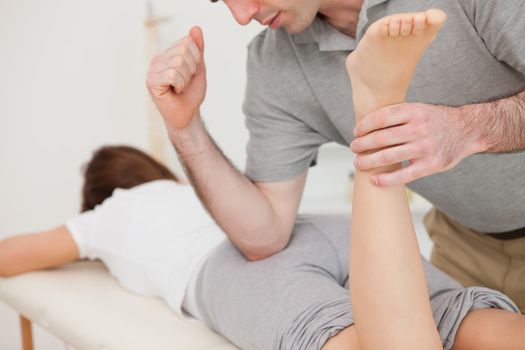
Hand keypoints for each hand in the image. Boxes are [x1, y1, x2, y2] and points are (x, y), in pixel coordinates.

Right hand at [146, 26, 205, 133]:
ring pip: (178, 63)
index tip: (191, 74)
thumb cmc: (191, 93)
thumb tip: (196, 27)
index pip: (187, 42)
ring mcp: (152, 70)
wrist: (187, 115)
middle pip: (183, 51)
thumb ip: (197, 49)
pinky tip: (174, 91)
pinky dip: (179, 85)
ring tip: (180, 88)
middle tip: (185, 83)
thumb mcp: (198, 68)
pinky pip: (172, 74)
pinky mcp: (151, 82)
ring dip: (186, 79)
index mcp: (168, 54)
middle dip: (191, 69)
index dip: (196, 60)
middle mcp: (157, 59)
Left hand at [350, 103, 483, 185]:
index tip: (356, 132)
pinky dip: (386, 179)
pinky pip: (403, 175)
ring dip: (368, 161)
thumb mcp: (419, 109)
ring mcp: (425, 147)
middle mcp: (419, 128)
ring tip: (358, 163)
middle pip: (381, 138)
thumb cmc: (435, 121)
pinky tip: (374, 180)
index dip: (364, 125)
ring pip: (388, 157)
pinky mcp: (431, 165)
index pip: (381, 117)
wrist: (467, 130)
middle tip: (354, 148)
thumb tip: (365, 123)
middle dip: (362, 144)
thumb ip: (398, 114)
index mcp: (414, 111)